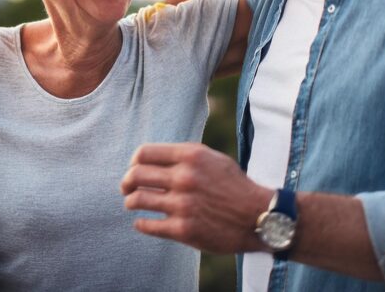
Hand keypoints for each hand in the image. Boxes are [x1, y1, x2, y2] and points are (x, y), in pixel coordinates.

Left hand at [120, 142, 271, 253]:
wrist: (258, 216)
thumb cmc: (234, 185)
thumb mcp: (212, 158)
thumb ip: (184, 155)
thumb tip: (152, 157)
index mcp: (190, 156)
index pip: (143, 153)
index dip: (134, 162)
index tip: (134, 168)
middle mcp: (184, 177)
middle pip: (135, 175)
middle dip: (126, 182)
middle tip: (126, 188)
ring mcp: (183, 204)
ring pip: (138, 200)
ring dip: (131, 202)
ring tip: (133, 204)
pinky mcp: (184, 230)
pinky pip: (149, 225)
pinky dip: (141, 223)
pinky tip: (142, 222)